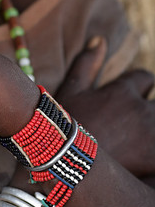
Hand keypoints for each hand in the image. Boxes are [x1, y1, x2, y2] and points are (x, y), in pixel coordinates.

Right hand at [56, 38, 154, 178]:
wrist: (62, 166)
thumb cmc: (61, 127)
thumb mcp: (71, 92)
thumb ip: (87, 64)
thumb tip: (100, 39)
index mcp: (122, 91)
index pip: (145, 78)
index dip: (139, 87)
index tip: (129, 99)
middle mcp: (141, 110)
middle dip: (148, 110)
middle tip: (133, 123)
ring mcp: (151, 135)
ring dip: (151, 126)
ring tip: (139, 136)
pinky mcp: (154, 159)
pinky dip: (153, 151)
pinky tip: (145, 155)